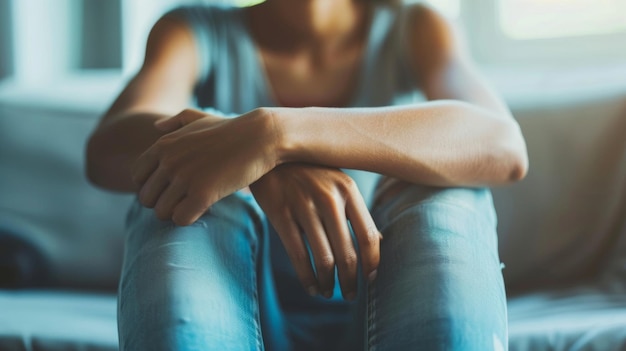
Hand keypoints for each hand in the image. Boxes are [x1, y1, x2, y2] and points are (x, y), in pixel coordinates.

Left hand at [132, 108, 279, 224]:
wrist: (260, 137)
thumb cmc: (232, 129)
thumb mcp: (201, 118)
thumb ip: (176, 121)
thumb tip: (156, 126)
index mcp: (163, 145)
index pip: (137, 177)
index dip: (153, 187)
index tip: (172, 188)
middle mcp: (169, 161)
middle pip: (146, 199)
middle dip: (163, 203)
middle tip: (184, 201)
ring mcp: (184, 178)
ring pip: (162, 212)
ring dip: (176, 213)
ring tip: (194, 206)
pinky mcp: (202, 194)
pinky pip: (180, 219)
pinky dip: (189, 219)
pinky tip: (204, 209)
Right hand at [250, 163, 380, 299]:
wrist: (268, 149)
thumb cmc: (308, 170)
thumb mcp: (336, 182)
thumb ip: (356, 210)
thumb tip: (380, 241)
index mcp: (347, 189)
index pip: (369, 235)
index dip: (372, 263)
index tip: (371, 280)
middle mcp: (328, 198)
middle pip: (347, 253)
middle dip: (350, 281)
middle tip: (350, 295)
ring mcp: (303, 205)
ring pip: (323, 258)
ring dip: (328, 282)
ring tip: (328, 292)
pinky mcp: (280, 213)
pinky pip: (298, 255)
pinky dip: (306, 277)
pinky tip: (311, 286)